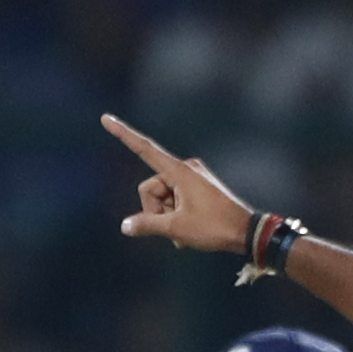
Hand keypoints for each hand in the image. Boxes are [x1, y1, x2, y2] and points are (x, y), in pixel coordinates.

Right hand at [104, 115, 258, 256]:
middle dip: (155, 210)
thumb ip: (147, 225)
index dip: (123, 134)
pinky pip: (175, 199)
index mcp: (179, 171)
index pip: (144, 149)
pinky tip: (188, 232)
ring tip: (185, 232)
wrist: (246, 232)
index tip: (106, 119)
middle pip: (151, 187)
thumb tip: (125, 226)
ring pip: (163, 197)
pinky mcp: (198, 187)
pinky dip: (176, 216)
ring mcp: (193, 177)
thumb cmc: (214, 227)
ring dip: (167, 217)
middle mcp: (185, 168)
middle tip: (173, 228)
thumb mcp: (176, 229)